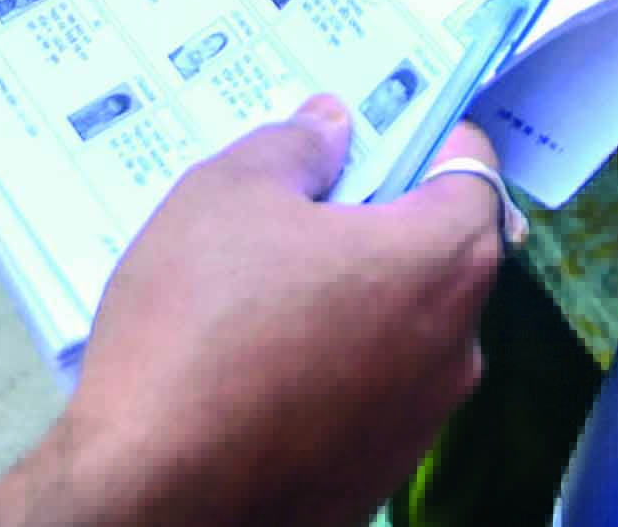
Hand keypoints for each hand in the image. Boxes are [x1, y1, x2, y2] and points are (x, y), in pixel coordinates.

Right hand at [5, 98, 511, 526]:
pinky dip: (331, 370)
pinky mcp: (377, 477)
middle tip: (297, 208)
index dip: (422, 134)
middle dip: (378, 219)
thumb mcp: (226, 196)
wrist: (147, 498)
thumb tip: (331, 127)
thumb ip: (294, 146)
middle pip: (439, 249)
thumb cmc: (193, 335)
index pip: (470, 167)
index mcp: (443, 260)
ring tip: (258, 292)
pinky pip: (368, 395)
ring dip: (351, 299)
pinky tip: (256, 367)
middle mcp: (457, 346)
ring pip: (402, 328)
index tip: (367, 131)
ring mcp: (421, 422)